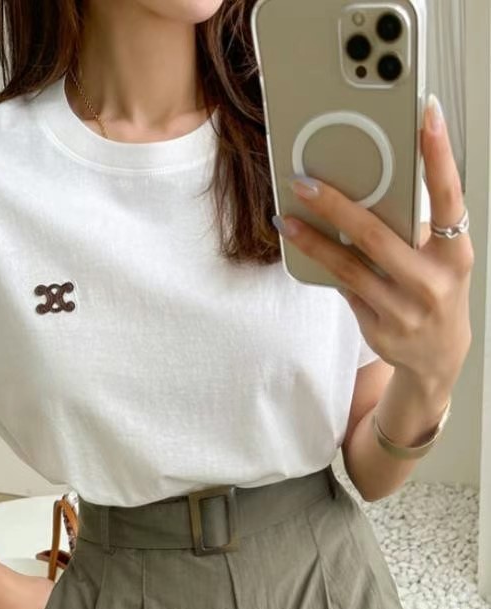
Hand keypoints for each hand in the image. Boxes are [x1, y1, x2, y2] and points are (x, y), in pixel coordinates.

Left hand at [277, 94, 473, 390]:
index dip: (439, 155)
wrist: (437, 357)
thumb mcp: (440, 258)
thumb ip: (412, 229)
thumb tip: (362, 191)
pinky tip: (302, 248)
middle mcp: (433, 281)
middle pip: (377, 235)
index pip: (450, 197)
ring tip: (287, 218)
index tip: (426, 114)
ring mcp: (404, 309)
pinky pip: (343, 288)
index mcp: (456, 252)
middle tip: (304, 182)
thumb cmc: (435, 290)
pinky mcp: (379, 328)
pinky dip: (322, 265)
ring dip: (313, 240)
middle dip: (336, 205)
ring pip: (349, 267)